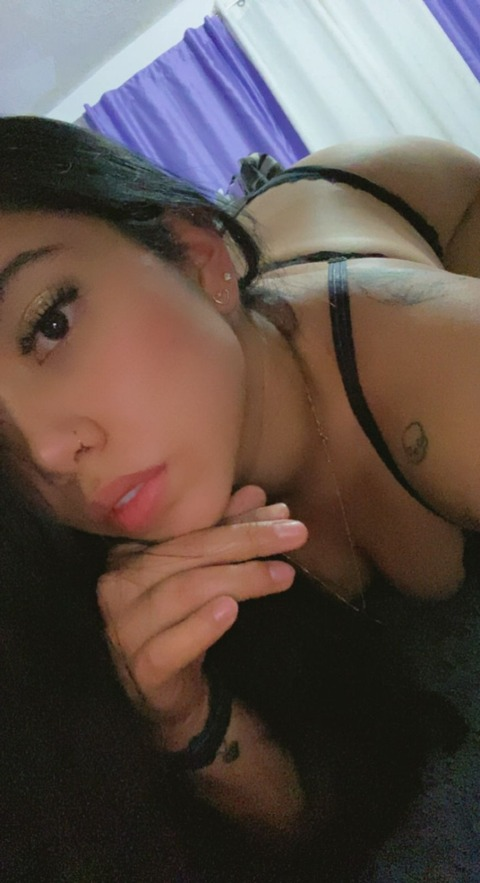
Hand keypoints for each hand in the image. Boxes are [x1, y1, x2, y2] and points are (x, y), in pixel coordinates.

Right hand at [98, 486, 306, 748]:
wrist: (168, 693)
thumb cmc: (183, 620)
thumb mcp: (205, 572)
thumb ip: (225, 533)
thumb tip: (259, 496)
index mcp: (130, 553)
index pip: (187, 529)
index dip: (237, 520)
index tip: (282, 515)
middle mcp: (118, 586)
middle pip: (187, 556)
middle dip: (246, 543)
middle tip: (294, 536)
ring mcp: (124, 629)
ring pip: (183, 594)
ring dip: (237, 580)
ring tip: (280, 574)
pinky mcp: (140, 669)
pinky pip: (169, 646)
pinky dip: (201, 627)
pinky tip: (230, 610)